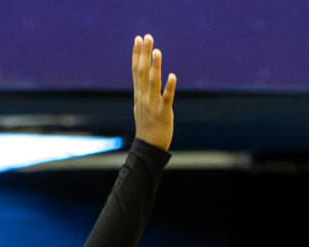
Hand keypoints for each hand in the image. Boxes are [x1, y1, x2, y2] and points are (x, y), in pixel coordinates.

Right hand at [131, 34, 175, 150]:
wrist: (148, 147)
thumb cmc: (147, 127)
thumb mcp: (141, 106)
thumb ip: (142, 92)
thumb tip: (141, 81)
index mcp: (139, 94)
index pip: (136, 70)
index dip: (137, 54)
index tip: (138, 39)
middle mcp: (143, 97)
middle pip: (142, 71)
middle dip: (144, 53)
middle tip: (147, 37)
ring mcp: (152, 104)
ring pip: (153, 82)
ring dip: (155, 66)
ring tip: (157, 51)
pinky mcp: (163, 113)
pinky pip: (166, 98)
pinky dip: (169, 87)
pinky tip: (172, 75)